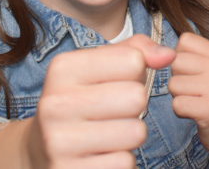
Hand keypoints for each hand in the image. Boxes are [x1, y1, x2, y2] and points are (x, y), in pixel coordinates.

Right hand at [28, 35, 175, 167]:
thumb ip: (137, 50)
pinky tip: (100, 155)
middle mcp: (56, 104)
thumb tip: (168, 55)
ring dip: (130, 135)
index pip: (133, 60)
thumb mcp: (100, 67)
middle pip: (137, 97)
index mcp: (63, 69)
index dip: (134, 74)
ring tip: (107, 134)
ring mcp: (59, 142)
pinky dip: (121, 161)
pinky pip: (125, 163)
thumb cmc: (83, 101)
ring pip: (136, 132)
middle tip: (113, 113)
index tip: (113, 84)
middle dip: (134, 107)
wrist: (40, 150)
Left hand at [168, 33, 208, 168]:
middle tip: (194, 90)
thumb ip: (193, 56)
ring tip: (196, 102)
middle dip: (177, 78)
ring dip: (178, 96)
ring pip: (173, 84)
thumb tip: (162, 51)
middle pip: (175, 61)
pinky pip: (176, 104)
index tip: (192, 71)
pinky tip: (195, 113)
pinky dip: (181, 111)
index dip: (180, 55)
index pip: (185, 40)